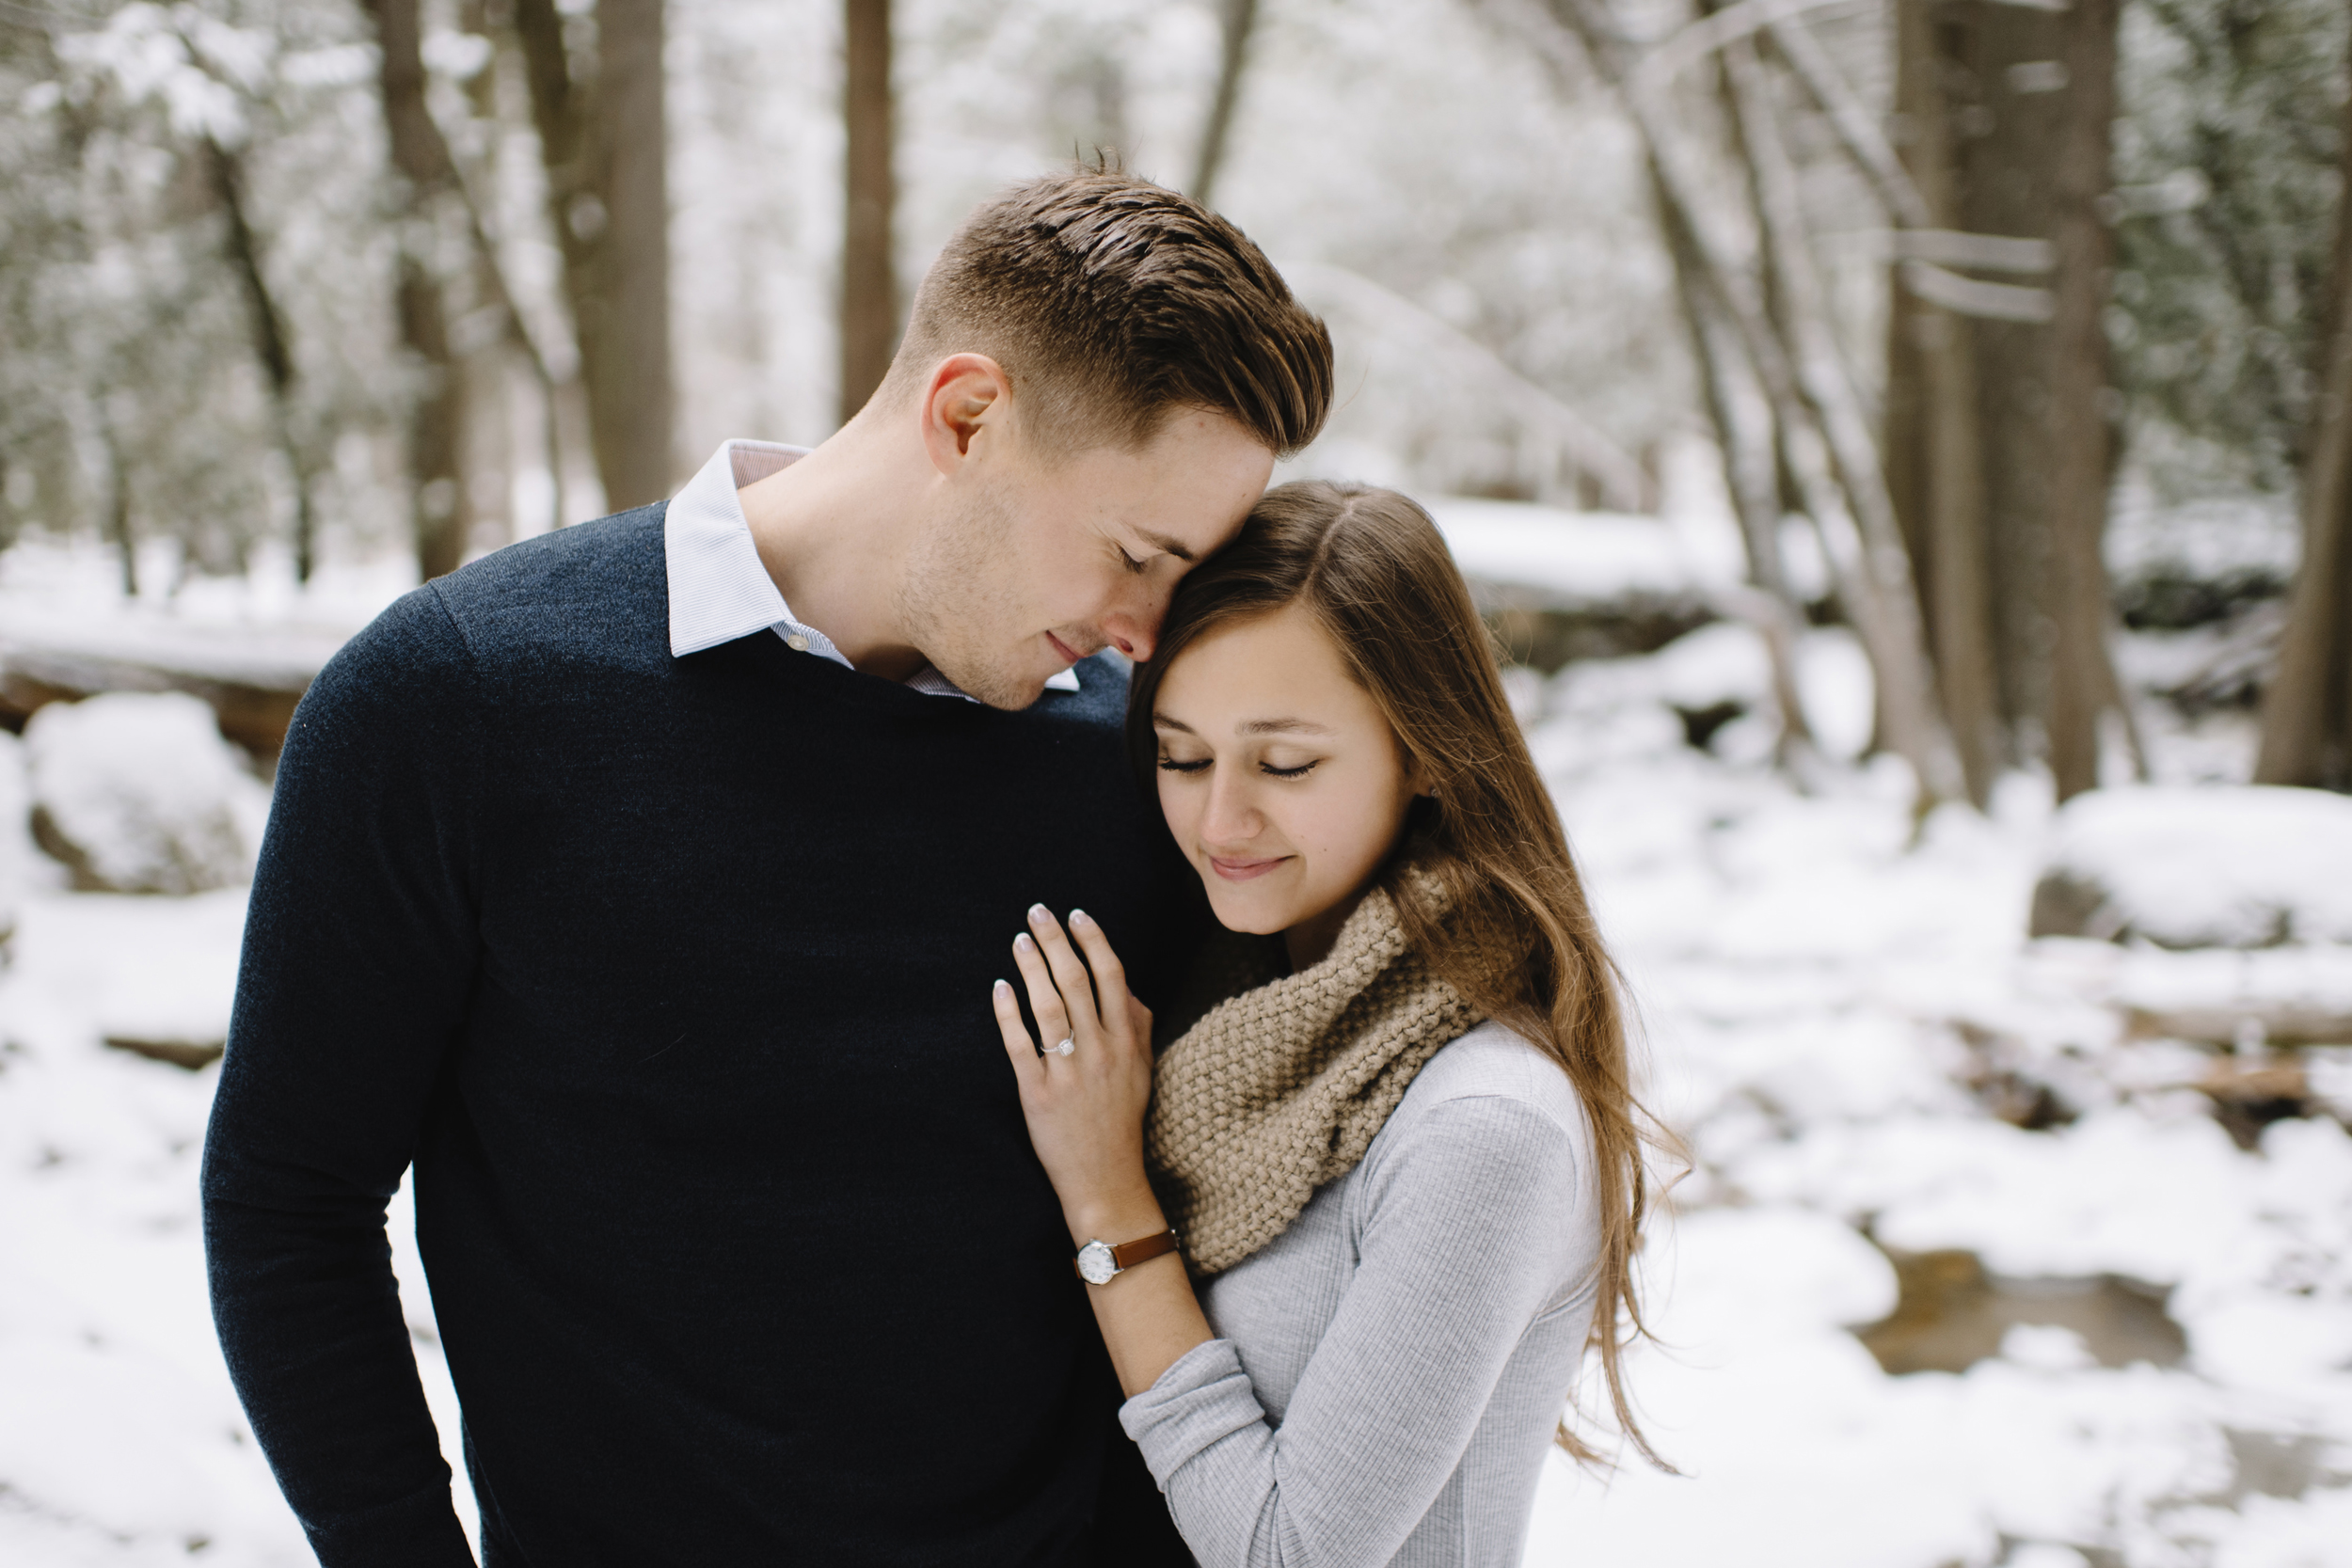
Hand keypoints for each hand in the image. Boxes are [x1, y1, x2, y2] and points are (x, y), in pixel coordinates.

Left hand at [992, 906, 1165, 1245]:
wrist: (1107, 1179)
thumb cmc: (1122, 1120)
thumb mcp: (1142, 1069)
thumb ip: (1137, 1024)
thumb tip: (1124, 985)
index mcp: (1127, 1042)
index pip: (1112, 976)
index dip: (1094, 940)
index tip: (1076, 914)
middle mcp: (1100, 1051)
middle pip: (1078, 981)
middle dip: (1057, 940)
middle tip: (1037, 911)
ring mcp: (1068, 1072)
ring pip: (1049, 1006)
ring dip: (1032, 967)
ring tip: (1019, 940)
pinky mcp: (1038, 1094)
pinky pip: (1020, 1044)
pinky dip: (1008, 1012)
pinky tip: (1000, 987)